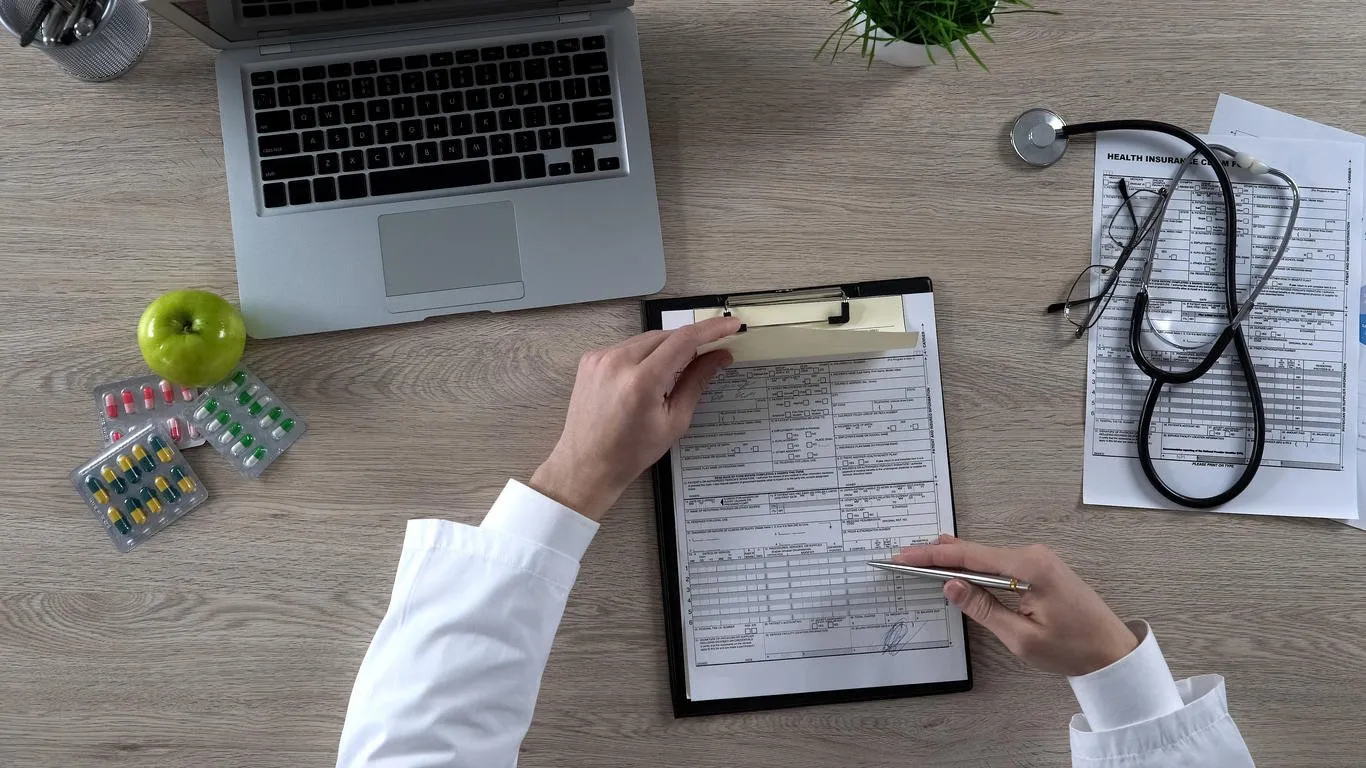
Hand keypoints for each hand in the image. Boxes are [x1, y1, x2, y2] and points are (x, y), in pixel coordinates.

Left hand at [530, 316, 742, 520]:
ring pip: (647, 339)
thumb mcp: (674, 421)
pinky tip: (647, 375)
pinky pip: (627, 346)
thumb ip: (697, 382)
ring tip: (674, 372)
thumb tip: (719, 356)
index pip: (684, 340)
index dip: (712, 329)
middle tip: (710, 353)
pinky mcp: (591, 359)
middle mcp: (618, 362)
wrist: (587, 464)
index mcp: (642, 381)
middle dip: (691, 341)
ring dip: (666, 348)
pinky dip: (643, 354)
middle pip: (666, 336)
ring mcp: (600, 358)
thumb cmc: (630, 451)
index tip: (730, 325)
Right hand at [894, 534, 1137, 676]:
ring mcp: (1039, 559)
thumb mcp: (1022, 637)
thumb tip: (950, 585)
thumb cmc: (1073, 650)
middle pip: (975, 551)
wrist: (1114, 653)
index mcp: (1029, 567)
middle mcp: (1033, 554)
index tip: (904, 555)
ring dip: (955, 559)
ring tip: (921, 557)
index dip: (933, 557)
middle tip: (903, 556)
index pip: (970, 556)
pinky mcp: (1041, 568)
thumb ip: (983, 608)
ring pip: (986, 556)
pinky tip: (957, 563)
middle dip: (938, 554)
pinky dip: (974, 565)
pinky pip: (1000, 563)